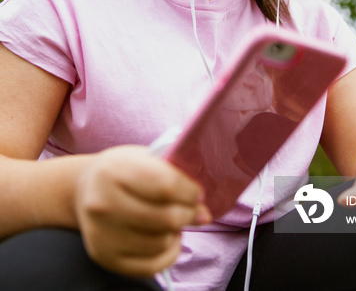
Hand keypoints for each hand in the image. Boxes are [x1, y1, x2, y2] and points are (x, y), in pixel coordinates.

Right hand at [74, 145, 210, 277]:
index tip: (197, 192)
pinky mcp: (105, 257)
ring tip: (175, 220)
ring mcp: (102, 234)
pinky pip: (150, 266)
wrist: (84, 189)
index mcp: (114, 170)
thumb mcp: (143, 158)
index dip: (190, 191)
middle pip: (165, 217)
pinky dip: (168, 254)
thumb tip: (203, 211)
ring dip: (177, 232)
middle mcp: (103, 203)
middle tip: (193, 209)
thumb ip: (174, 176)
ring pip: (160, 242)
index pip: (166, 185)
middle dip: (189, 214)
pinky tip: (168, 238)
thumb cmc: (122, 170)